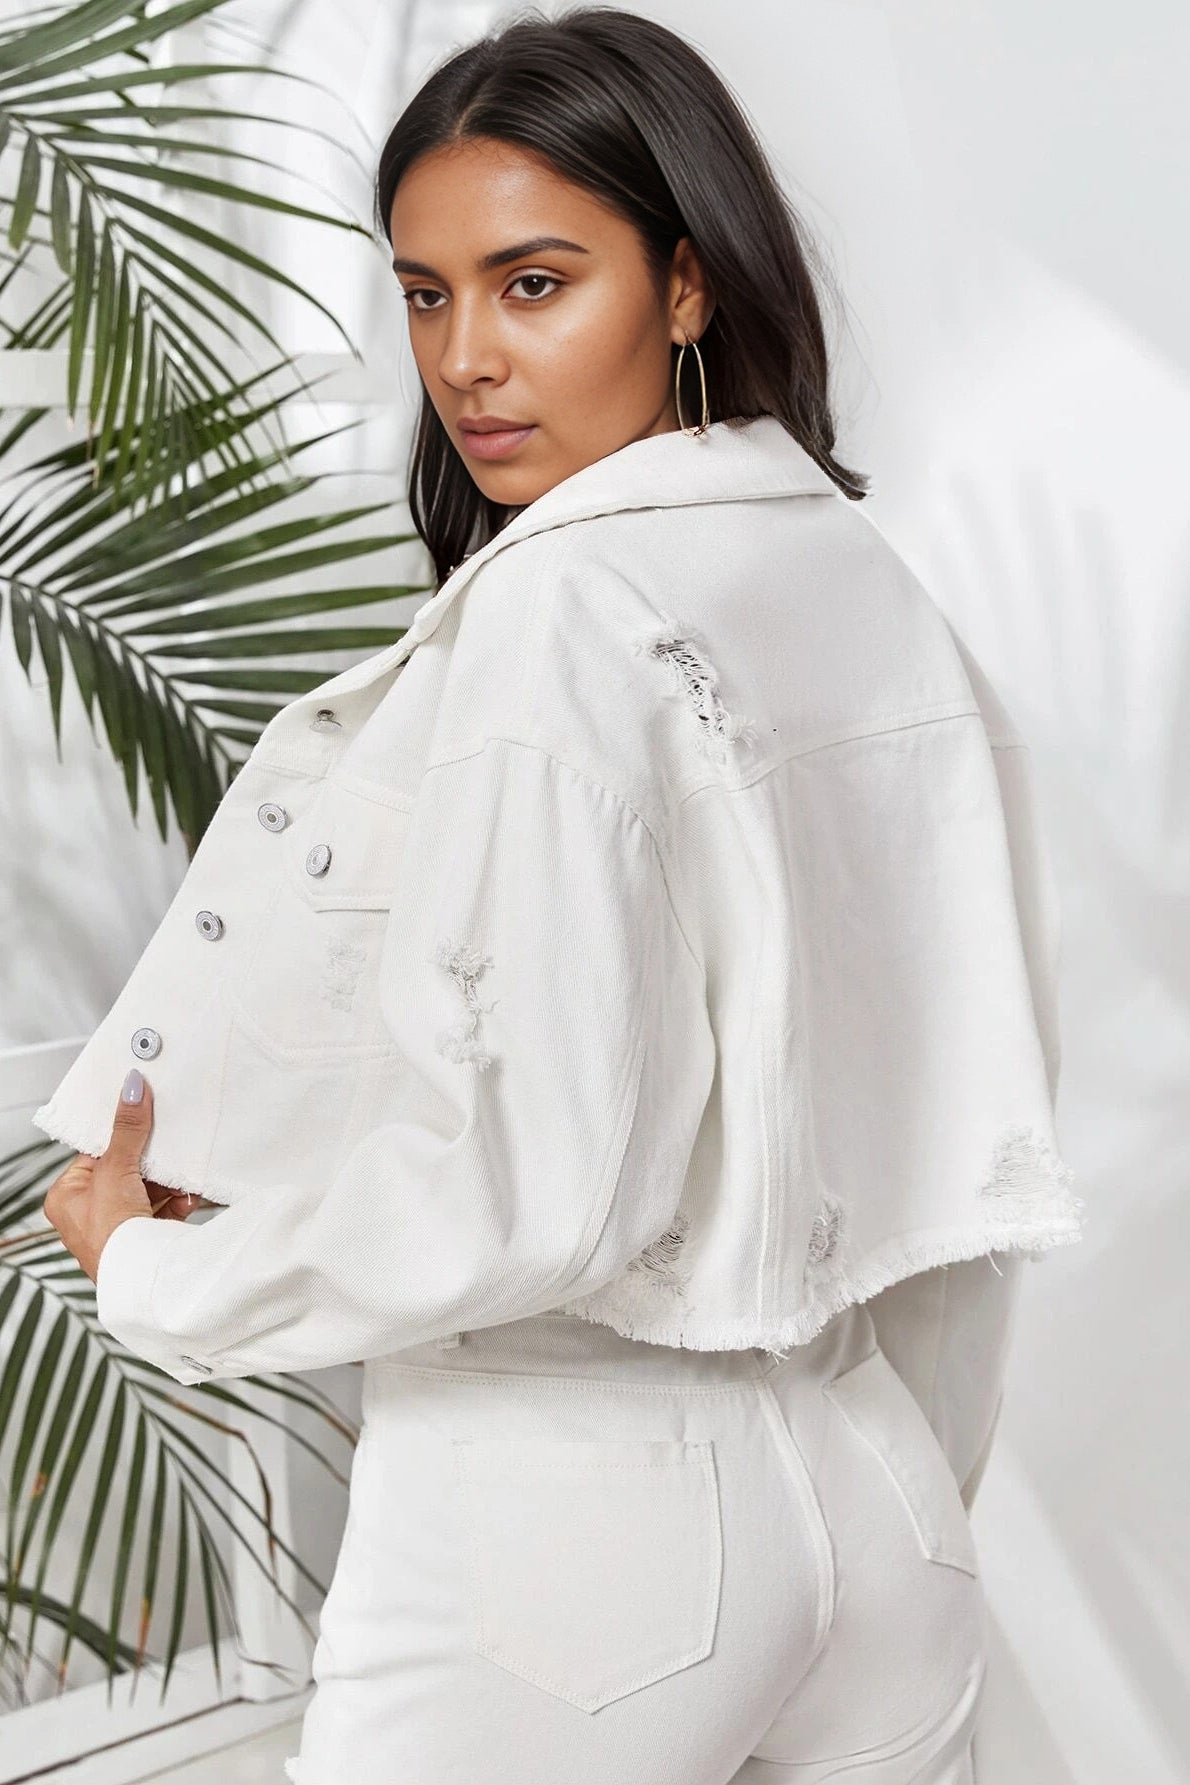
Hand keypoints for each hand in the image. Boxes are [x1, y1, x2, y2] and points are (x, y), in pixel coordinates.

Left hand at [42, 1069, 207, 1283]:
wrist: (140, 1276)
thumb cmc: (110, 1235)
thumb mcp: (115, 1170)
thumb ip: (127, 1130)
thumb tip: (132, 1089)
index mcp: (66, 1196)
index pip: (96, 1153)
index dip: (121, 1137)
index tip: (142, 1117)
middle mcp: (88, 1213)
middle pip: (126, 1169)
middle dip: (152, 1163)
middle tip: (166, 1149)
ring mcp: (117, 1226)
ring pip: (148, 1189)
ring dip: (169, 1183)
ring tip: (181, 1177)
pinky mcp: (144, 1237)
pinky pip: (164, 1208)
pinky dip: (178, 1200)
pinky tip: (187, 1197)